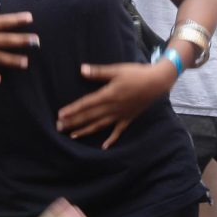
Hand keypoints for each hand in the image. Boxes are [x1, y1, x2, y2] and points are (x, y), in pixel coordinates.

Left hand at [56, 61, 172, 148]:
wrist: (157, 82)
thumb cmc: (136, 73)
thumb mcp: (116, 70)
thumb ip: (98, 72)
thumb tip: (81, 69)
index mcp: (108, 95)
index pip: (86, 104)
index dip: (72, 110)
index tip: (60, 115)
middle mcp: (112, 108)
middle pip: (90, 116)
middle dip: (74, 122)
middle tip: (59, 127)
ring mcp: (120, 115)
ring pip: (100, 125)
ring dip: (85, 130)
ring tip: (73, 135)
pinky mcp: (128, 118)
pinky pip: (118, 131)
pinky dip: (111, 139)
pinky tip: (104, 146)